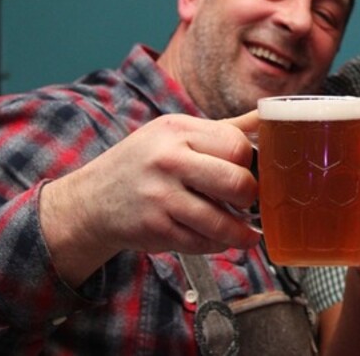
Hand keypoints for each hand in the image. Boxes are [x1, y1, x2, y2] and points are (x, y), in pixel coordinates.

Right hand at [41, 110, 260, 284]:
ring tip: (247, 233)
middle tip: (248, 201)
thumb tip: (269, 116)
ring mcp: (160, 196)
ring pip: (222, 220)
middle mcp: (169, 160)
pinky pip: (202, 242)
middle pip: (236, 182)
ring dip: (241, 231)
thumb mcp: (178, 133)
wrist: (90, 200)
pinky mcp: (155, 229)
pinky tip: (219, 238)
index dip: (250, 162)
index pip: (237, 146)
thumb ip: (225, 129)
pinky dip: (217, 244)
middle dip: (250, 197)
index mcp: (179, 130)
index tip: (248, 170)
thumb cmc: (146, 162)